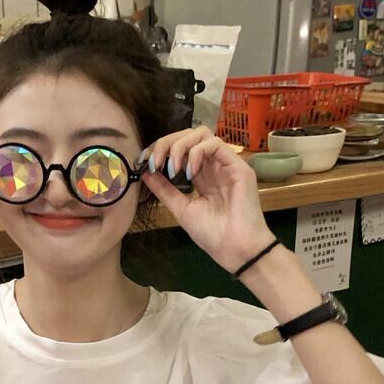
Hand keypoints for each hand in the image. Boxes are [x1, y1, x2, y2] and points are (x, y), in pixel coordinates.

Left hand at [139, 127, 274, 272]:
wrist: (235, 250)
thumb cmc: (212, 234)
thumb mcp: (181, 209)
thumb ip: (165, 189)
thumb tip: (145, 172)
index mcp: (201, 175)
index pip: (181, 147)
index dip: (161, 148)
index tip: (145, 161)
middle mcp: (214, 165)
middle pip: (190, 134)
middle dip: (166, 143)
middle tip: (154, 162)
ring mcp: (227, 164)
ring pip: (202, 134)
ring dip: (180, 146)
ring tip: (173, 169)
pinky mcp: (238, 166)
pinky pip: (215, 144)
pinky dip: (196, 153)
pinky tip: (189, 174)